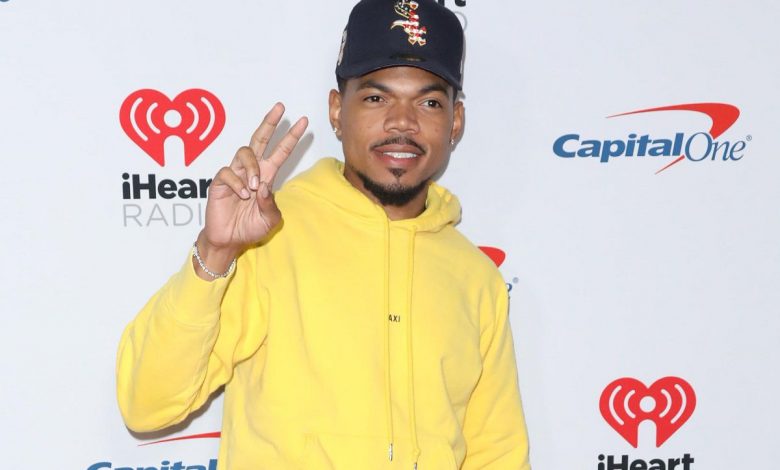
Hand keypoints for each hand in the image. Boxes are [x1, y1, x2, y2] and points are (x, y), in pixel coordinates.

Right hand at [194, 103, 307, 277]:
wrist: (230, 240)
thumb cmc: (250, 228)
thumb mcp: (270, 219)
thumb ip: (271, 204)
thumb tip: (265, 186)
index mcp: (266, 176)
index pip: (280, 151)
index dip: (291, 137)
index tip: (303, 122)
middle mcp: (251, 171)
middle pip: (260, 139)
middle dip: (270, 123)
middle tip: (280, 108)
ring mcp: (235, 174)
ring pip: (244, 152)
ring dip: (252, 167)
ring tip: (254, 187)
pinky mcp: (219, 182)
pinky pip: (227, 172)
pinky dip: (237, 183)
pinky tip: (242, 195)